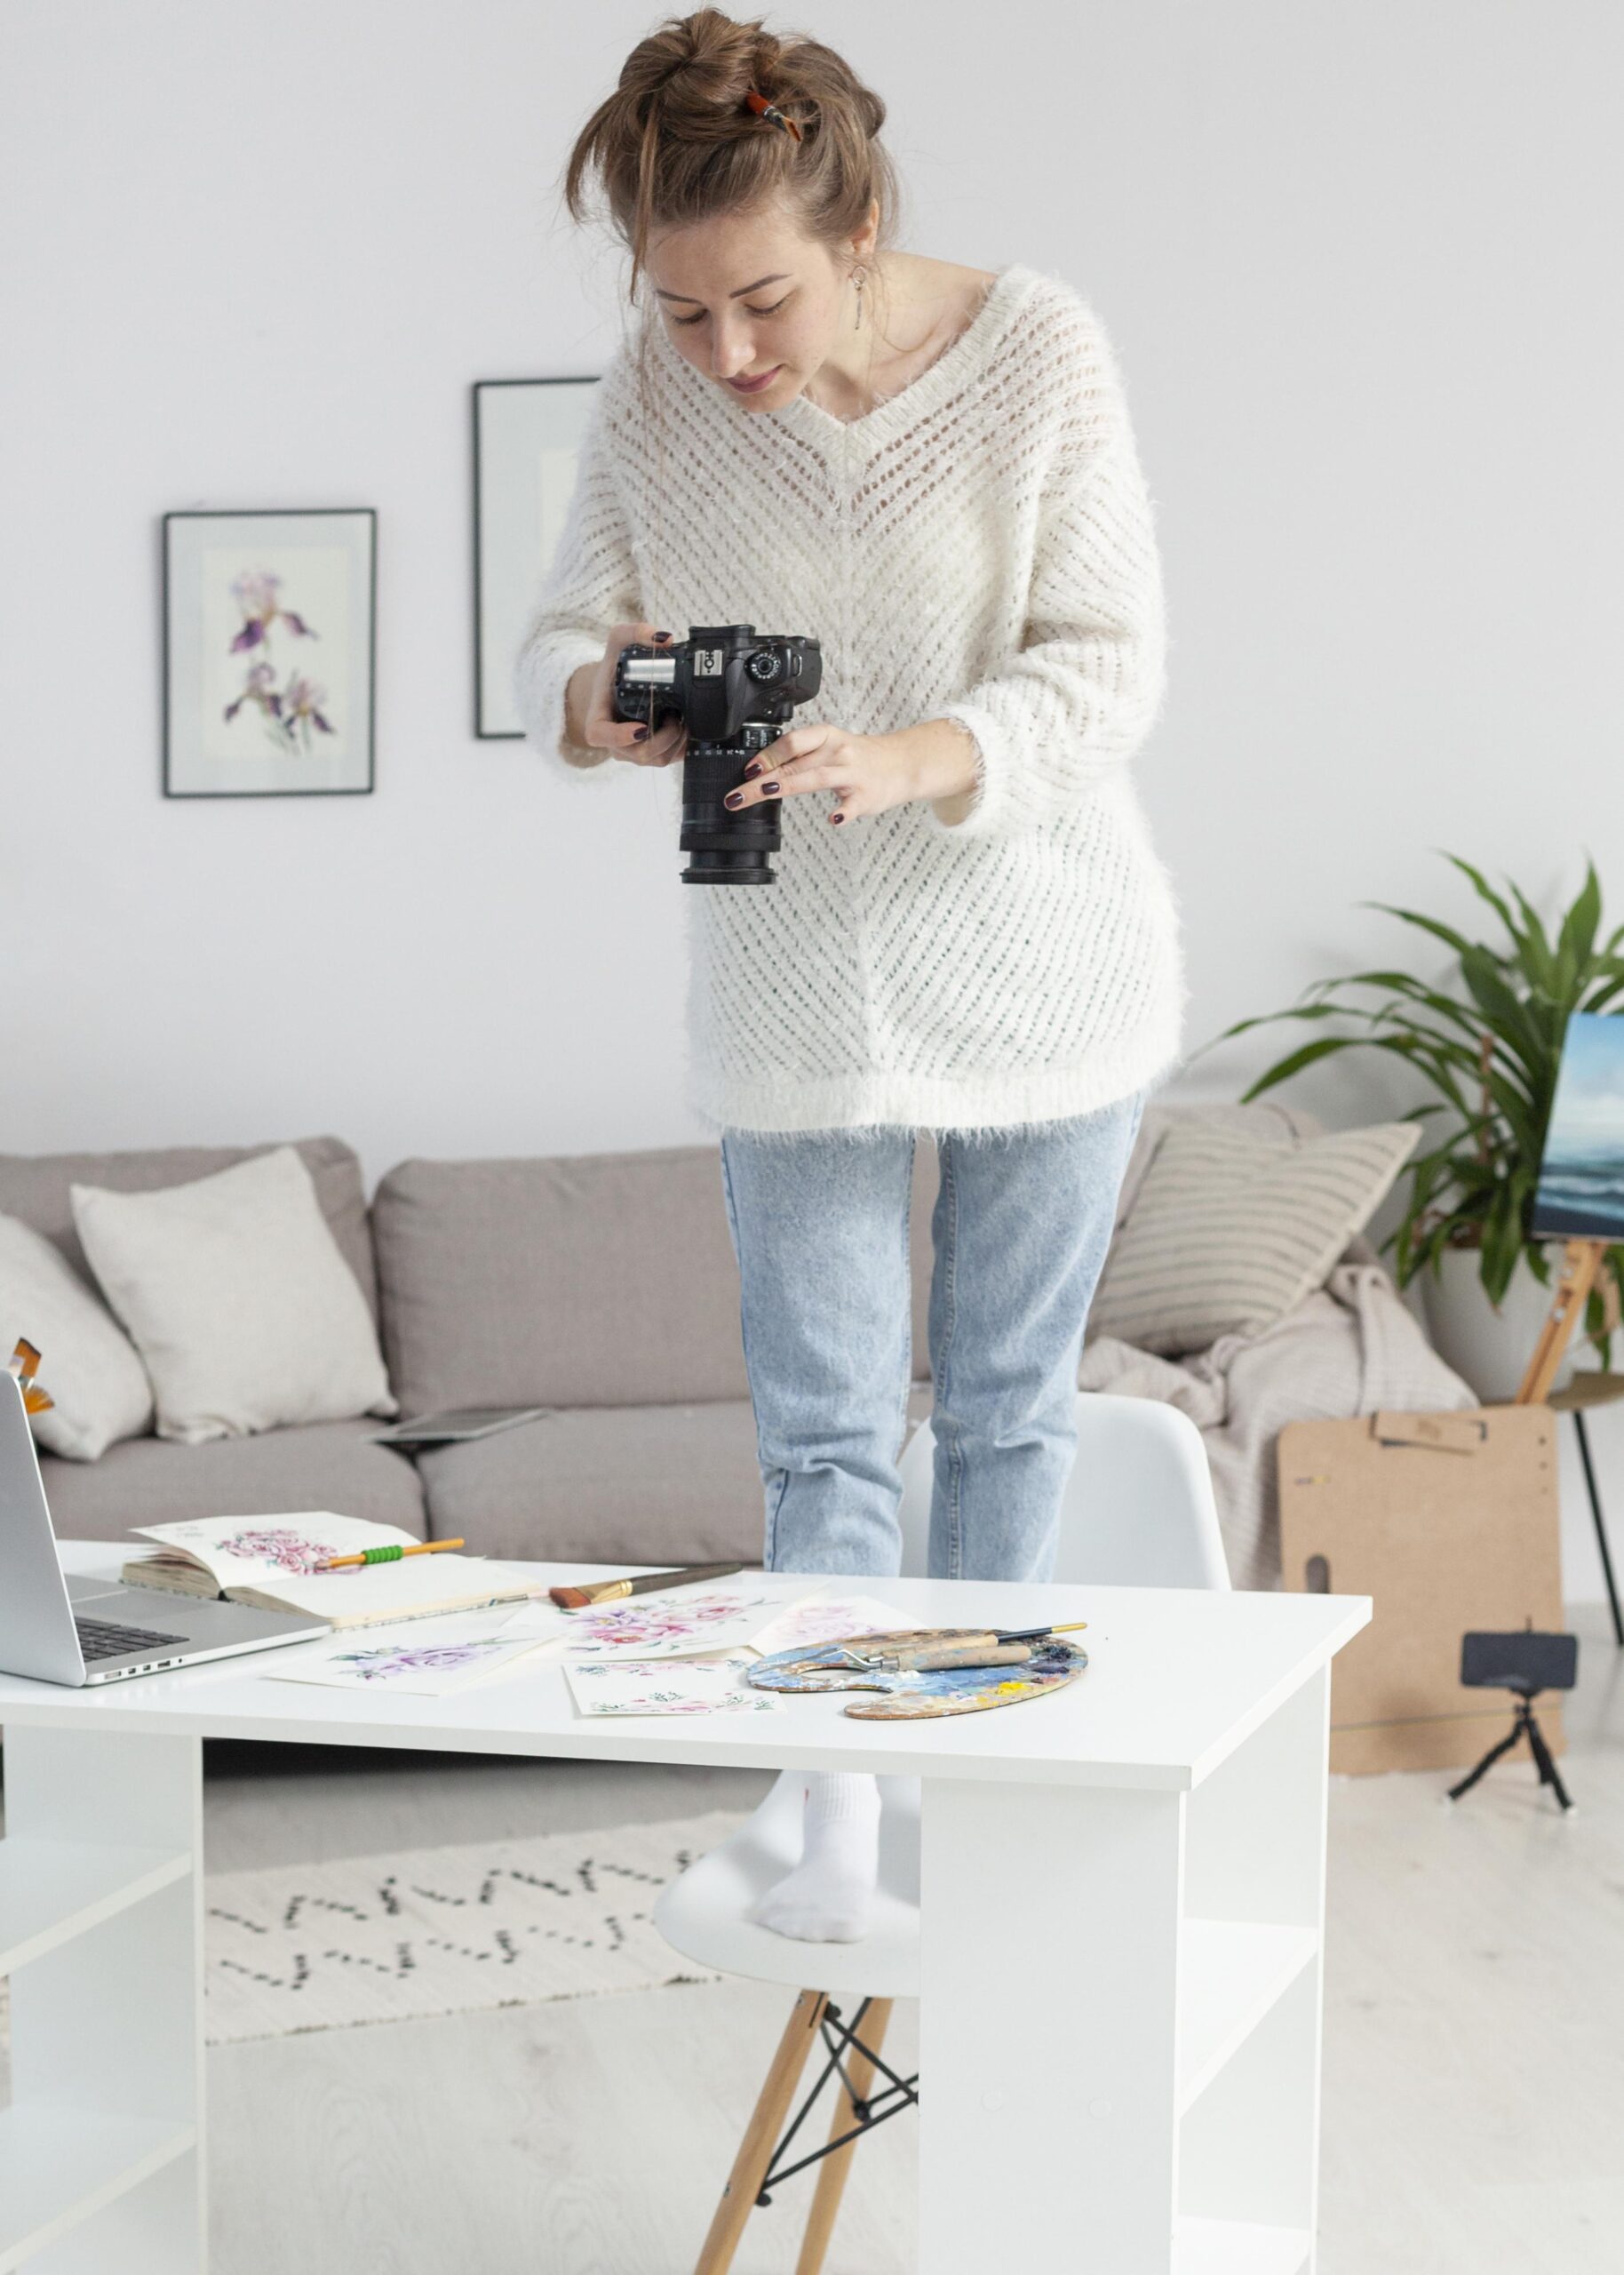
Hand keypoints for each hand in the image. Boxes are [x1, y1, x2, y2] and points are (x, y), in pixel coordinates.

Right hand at [572, 623, 687, 767]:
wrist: (616, 685)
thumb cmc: (614, 668)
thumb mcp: (618, 641)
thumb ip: (635, 632)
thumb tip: (665, 639)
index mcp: (598, 720)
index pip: (601, 736)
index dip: (620, 737)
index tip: (641, 727)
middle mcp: (615, 742)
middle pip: (639, 753)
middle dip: (663, 738)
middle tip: (675, 716)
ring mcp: (632, 752)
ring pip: (657, 759)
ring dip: (675, 743)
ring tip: (682, 720)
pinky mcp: (650, 754)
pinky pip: (668, 759)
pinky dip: (681, 747)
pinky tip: (686, 728)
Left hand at [722, 717, 980, 825]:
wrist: (901, 764)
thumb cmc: (857, 758)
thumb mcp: (827, 747)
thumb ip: (797, 756)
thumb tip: (758, 769)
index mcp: (825, 737)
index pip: (791, 742)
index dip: (767, 755)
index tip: (747, 770)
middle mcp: (837, 752)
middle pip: (793, 764)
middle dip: (760, 781)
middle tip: (736, 796)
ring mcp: (852, 774)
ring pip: (816, 778)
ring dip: (788, 785)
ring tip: (764, 793)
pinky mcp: (866, 796)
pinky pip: (852, 805)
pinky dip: (843, 813)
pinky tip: (832, 820)